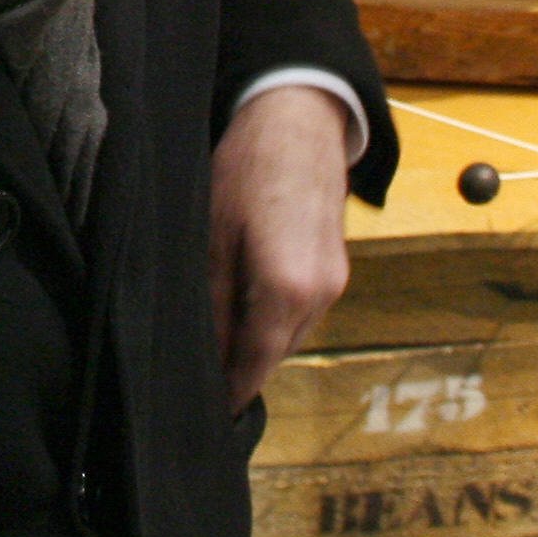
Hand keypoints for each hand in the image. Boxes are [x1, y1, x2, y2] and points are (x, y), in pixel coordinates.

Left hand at [208, 85, 354, 414]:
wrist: (299, 120)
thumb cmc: (245, 171)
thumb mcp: (212, 236)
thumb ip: (213, 304)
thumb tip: (205, 357)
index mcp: (287, 290)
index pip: (253, 365)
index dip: (227, 393)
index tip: (201, 416)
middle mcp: (320, 295)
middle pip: (273, 355)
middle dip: (240, 369)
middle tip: (199, 379)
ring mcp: (335, 283)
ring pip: (289, 335)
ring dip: (258, 343)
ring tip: (218, 341)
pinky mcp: (338, 269)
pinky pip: (303, 312)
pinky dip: (276, 319)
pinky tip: (246, 306)